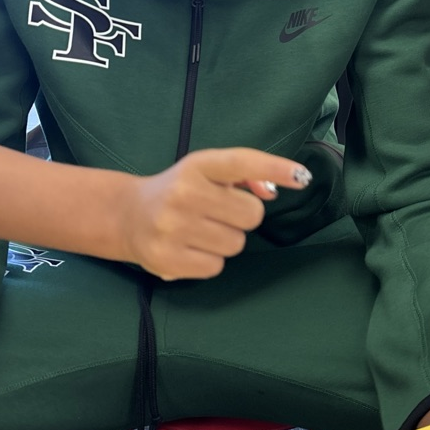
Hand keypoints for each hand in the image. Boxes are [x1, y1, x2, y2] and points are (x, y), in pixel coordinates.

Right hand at [117, 148, 311, 280]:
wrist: (128, 215)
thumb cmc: (181, 190)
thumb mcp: (208, 172)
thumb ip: (245, 175)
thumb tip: (271, 191)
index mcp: (196, 165)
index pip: (241, 163)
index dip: (274, 168)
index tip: (301, 177)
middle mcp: (183, 193)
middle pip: (251, 214)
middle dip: (242, 215)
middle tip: (218, 212)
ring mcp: (172, 227)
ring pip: (236, 243)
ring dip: (226, 239)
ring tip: (201, 229)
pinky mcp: (166, 259)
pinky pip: (216, 267)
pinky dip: (210, 260)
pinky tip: (191, 247)